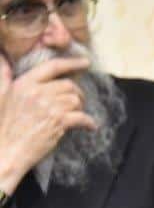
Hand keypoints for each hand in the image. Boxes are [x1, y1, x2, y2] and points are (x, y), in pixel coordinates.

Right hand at [0, 56, 96, 194]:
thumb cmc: (3, 125)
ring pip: (75, 100)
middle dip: (77, 92)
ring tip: (77, 113)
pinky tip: (90, 126)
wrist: (7, 150)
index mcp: (24, 83)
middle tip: (78, 101)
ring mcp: (49, 107)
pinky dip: (89, 122)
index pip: (52, 67)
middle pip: (68, 85)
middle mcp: (37, 92)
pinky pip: (82, 117)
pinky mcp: (58, 123)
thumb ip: (4, 75)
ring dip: (80, 107)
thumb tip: (2, 58)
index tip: (85, 62)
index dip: (71, 63)